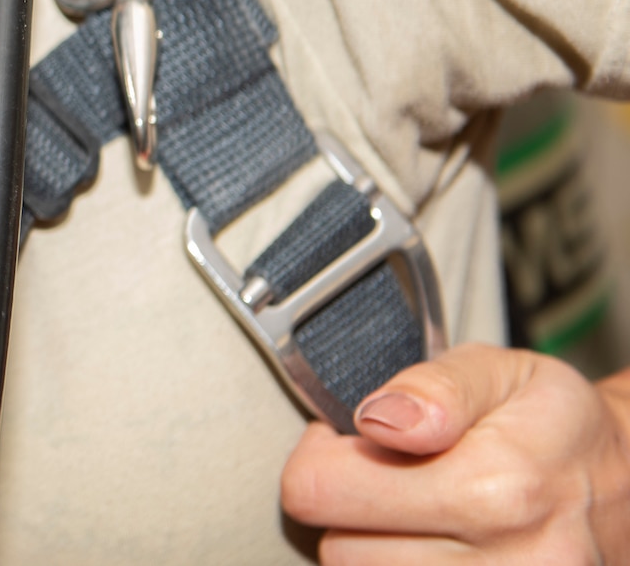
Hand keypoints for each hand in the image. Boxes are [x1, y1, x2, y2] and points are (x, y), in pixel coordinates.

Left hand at [281, 343, 629, 562]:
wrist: (627, 489)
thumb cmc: (555, 427)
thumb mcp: (500, 371)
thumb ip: (433, 386)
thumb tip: (378, 419)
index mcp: (496, 488)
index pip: (320, 490)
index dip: (321, 456)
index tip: (354, 439)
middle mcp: (509, 562)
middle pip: (339, 548)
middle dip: (349, 507)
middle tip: (390, 478)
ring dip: (376, 547)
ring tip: (416, 512)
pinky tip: (429, 545)